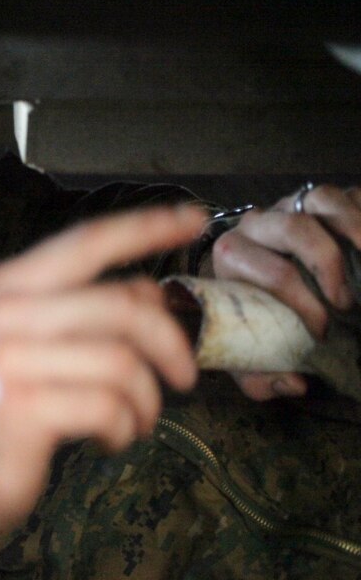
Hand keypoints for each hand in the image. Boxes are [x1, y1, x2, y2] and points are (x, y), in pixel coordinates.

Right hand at [0, 207, 202, 536]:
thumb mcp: (29, 349)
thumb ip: (81, 313)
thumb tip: (150, 289)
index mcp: (4, 287)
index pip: (87, 243)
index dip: (146, 227)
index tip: (193, 220)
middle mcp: (3, 314)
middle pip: (124, 306)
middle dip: (171, 345)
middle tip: (184, 378)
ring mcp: (10, 360)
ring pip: (125, 363)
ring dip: (146, 402)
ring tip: (134, 422)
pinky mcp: (23, 407)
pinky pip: (111, 407)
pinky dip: (125, 430)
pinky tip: (107, 440)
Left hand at [211, 185, 360, 399]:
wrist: (262, 286)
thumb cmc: (257, 318)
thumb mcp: (250, 351)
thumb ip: (260, 376)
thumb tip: (293, 385)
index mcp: (231, 256)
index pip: (271, 272)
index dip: (304, 304)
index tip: (325, 332)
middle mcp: (256, 224)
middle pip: (294, 228)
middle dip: (327, 267)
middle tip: (345, 304)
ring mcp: (288, 204)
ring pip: (320, 201)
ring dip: (352, 233)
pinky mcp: (318, 197)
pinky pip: (342, 194)